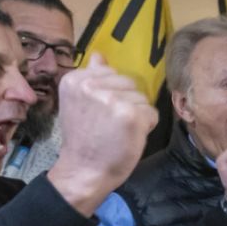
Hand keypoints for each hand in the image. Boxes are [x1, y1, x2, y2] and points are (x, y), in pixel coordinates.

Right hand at [47, 53, 158, 215]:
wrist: (84, 171)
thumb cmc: (83, 139)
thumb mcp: (78, 103)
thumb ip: (90, 78)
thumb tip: (99, 54)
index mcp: (75, 79)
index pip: (110, 73)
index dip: (110, 95)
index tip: (97, 114)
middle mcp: (91, 85)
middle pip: (128, 83)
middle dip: (125, 103)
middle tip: (109, 125)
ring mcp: (112, 99)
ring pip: (141, 98)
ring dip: (136, 116)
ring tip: (117, 132)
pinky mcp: (131, 114)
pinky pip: (151, 113)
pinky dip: (145, 127)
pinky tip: (128, 138)